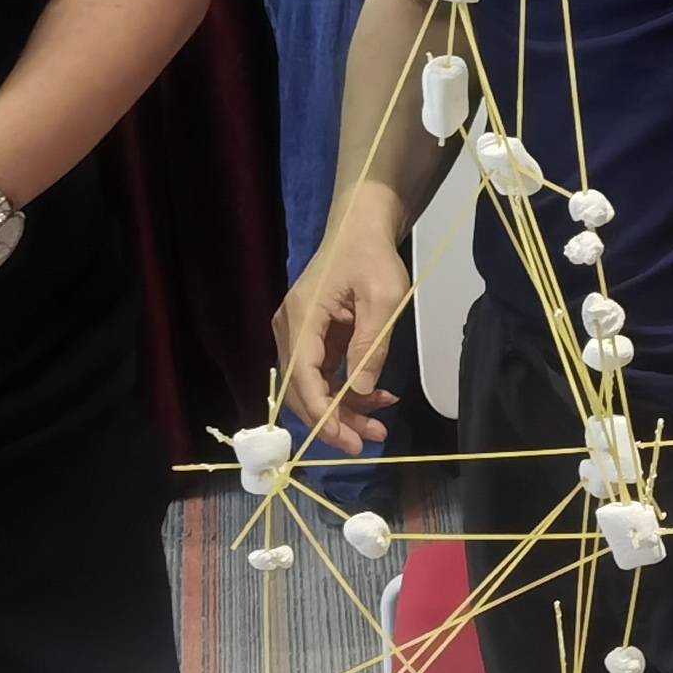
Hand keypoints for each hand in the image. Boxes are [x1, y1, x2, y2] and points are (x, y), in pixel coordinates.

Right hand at [275, 211, 409, 452]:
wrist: (361, 231)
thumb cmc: (372, 257)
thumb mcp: (383, 298)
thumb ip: (371, 344)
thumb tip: (361, 390)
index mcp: (302, 319)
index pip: (302, 380)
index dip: (323, 415)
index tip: (348, 441)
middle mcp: (290, 331)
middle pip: (303, 391)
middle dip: (334, 421)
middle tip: (369, 441)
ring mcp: (299, 336)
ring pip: (314, 388)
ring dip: (344, 410)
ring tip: (379, 425)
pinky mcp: (313, 339)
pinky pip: (324, 376)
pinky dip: (348, 391)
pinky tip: (378, 396)